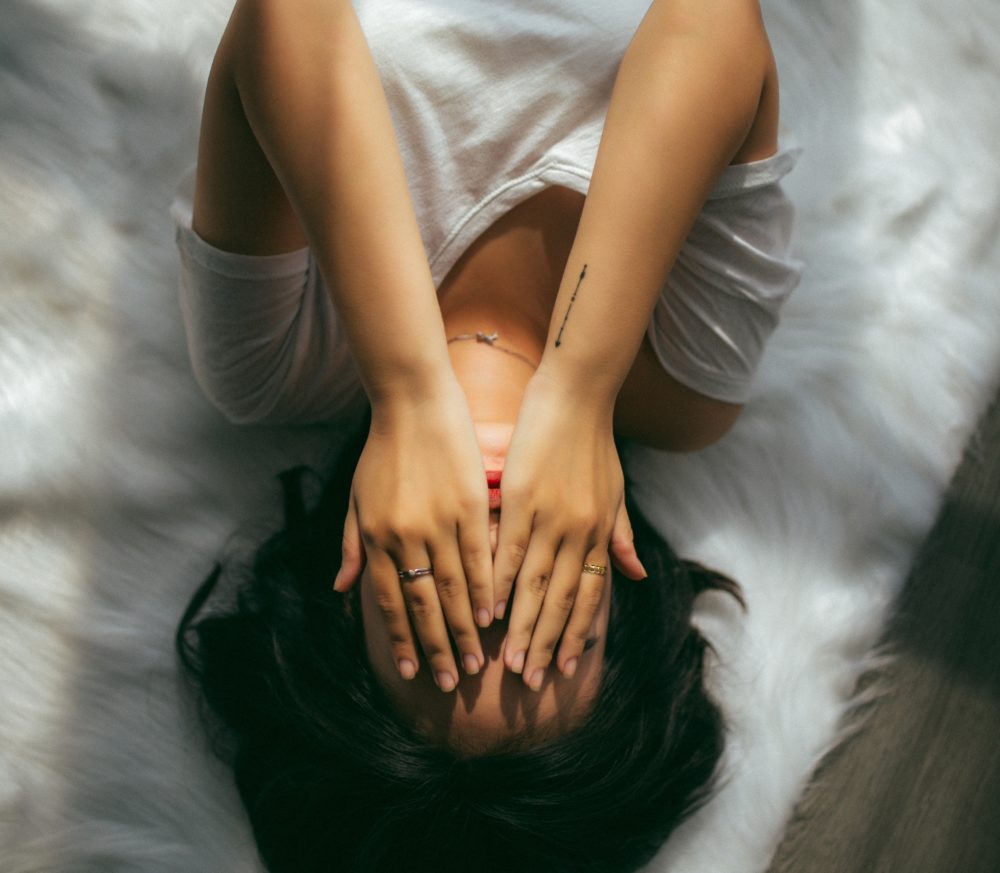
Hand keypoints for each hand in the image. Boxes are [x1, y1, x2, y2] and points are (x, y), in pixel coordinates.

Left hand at [333, 382, 492, 691]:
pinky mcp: (468, 504)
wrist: (412, 402)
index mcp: (375, 536)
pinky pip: (478, 556)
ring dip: (464, 628)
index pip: (387, 601)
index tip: (410, 671)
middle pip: (422, 603)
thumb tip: (343, 592)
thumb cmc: (382, 451)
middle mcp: (404, 535)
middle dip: (436, 647)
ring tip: (476, 661)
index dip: (399, 638)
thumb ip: (351, 546)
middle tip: (451, 683)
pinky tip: (493, 613)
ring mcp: (438, 521)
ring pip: (453, 587)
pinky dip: (485, 588)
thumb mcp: (356, 499)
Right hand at [494, 374, 646, 689]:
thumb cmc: (595, 441)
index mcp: (599, 532)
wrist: (579, 392)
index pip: (589, 596)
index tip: (564, 669)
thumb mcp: (616, 492)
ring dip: (521, 626)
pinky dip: (499, 582)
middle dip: (547, 644)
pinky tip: (487, 608)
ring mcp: (551, 516)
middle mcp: (579, 532)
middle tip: (531, 682)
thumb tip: (636, 577)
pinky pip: (510, 549)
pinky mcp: (523, 497)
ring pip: (535, 584)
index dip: (576, 634)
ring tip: (507, 662)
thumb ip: (621, 536)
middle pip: (562, 600)